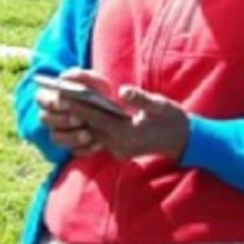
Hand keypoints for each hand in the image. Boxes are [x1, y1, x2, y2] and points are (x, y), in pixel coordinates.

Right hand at [36, 75, 103, 157]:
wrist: (109, 108)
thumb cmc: (96, 91)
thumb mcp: (93, 80)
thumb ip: (80, 75)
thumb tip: (64, 78)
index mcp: (50, 96)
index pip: (41, 99)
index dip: (51, 101)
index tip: (67, 101)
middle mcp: (50, 116)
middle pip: (47, 120)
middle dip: (63, 119)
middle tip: (79, 118)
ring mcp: (59, 133)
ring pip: (57, 138)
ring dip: (72, 137)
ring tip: (88, 134)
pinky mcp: (71, 147)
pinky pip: (73, 151)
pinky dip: (85, 149)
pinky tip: (97, 144)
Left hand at [60, 70, 190, 161]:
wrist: (184, 141)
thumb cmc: (173, 119)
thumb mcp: (159, 104)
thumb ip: (140, 98)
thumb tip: (123, 91)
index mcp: (129, 134)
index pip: (98, 119)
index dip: (80, 108)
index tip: (65, 97)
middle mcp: (121, 146)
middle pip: (92, 128)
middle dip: (76, 114)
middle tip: (59, 99)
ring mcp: (120, 151)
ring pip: (94, 136)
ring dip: (82, 122)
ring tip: (67, 106)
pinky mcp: (121, 151)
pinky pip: (101, 141)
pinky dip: (92, 129)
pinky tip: (83, 117)